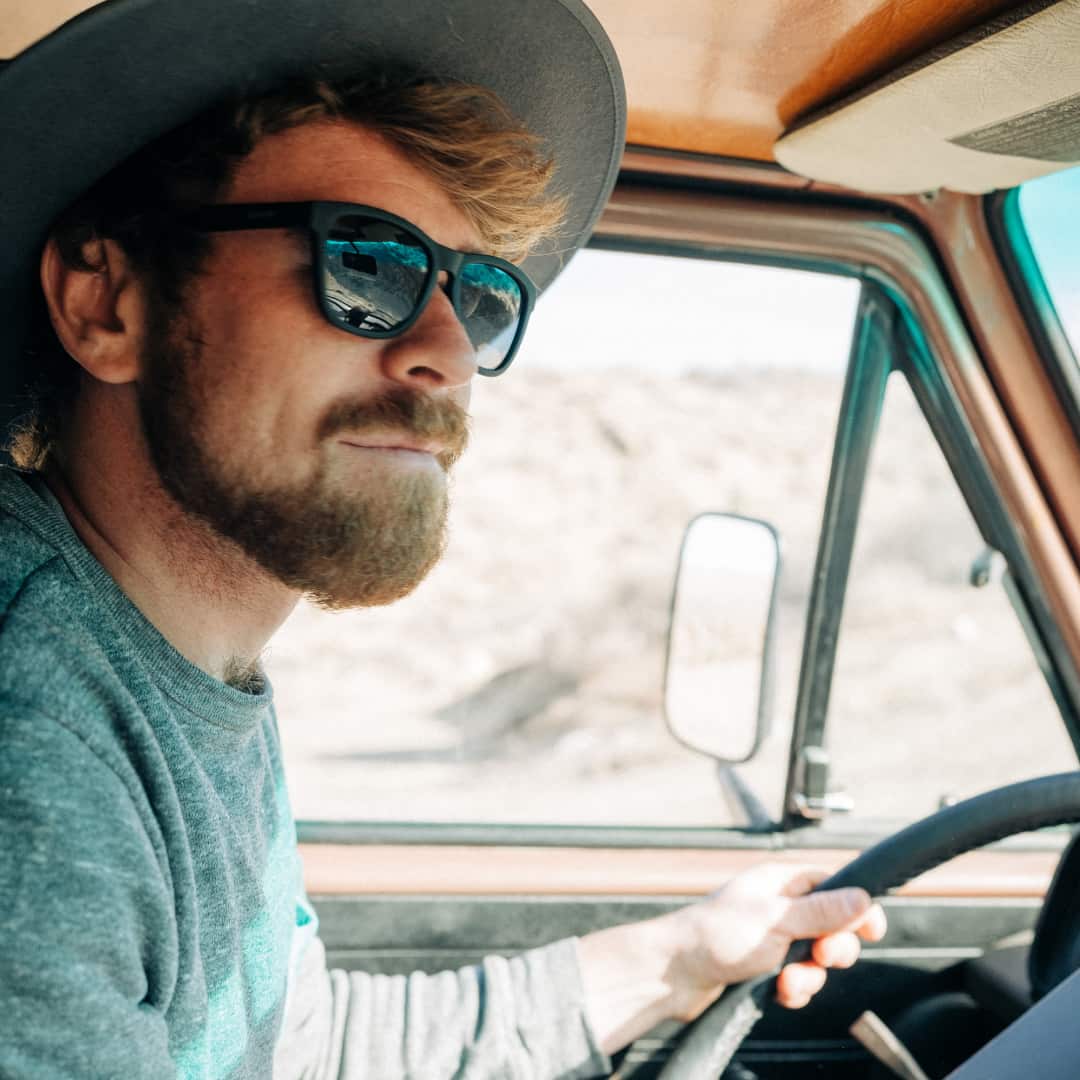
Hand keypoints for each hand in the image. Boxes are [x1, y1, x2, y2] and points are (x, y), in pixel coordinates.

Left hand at [666, 863, 887, 1019]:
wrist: (673, 975)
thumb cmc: (715, 935)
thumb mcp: (776, 920)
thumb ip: (821, 911)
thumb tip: (863, 897)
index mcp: (780, 881)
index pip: (833, 886)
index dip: (856, 908)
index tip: (873, 930)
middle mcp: (778, 906)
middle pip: (831, 926)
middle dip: (832, 949)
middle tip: (821, 957)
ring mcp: (771, 938)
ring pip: (815, 959)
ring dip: (808, 976)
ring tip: (787, 982)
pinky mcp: (763, 968)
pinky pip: (797, 981)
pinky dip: (793, 991)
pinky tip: (778, 994)